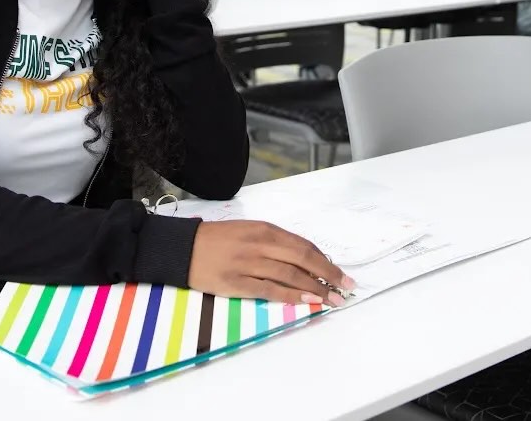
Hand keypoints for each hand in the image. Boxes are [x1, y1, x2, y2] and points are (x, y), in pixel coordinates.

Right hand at [187, 220, 353, 304]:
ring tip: (332, 299)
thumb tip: (304, 261)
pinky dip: (291, 295)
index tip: (342, 274)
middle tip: (346, 288)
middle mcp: (260, 244)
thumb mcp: (249, 232)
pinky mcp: (236, 283)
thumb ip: (275, 244)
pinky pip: (269, 289)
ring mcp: (248, 264)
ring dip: (315, 288)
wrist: (184, 248)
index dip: (326, 261)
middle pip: (303, 259)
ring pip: (290, 275)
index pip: (303, 246)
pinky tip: (307, 300)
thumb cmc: (219, 240)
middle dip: (328, 275)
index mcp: (265, 230)